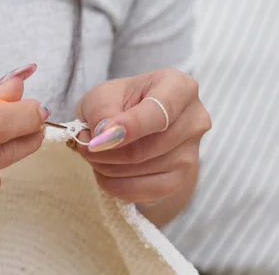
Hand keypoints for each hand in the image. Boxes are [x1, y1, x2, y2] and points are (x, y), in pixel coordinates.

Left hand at [76, 69, 210, 205]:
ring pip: (140, 170)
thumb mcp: (102, 95)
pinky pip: (143, 191)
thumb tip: (104, 137)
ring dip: (105, 166)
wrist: (133, 126)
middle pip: (144, 147)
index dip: (129, 127)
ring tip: (95, 154)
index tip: (99, 138)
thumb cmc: (119, 103)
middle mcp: (194, 120)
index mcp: (179, 87)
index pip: (159, 112)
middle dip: (105, 151)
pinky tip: (105, 172)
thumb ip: (102, 110)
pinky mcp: (181, 180)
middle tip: (84, 145)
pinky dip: (115, 185)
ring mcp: (191, 154)